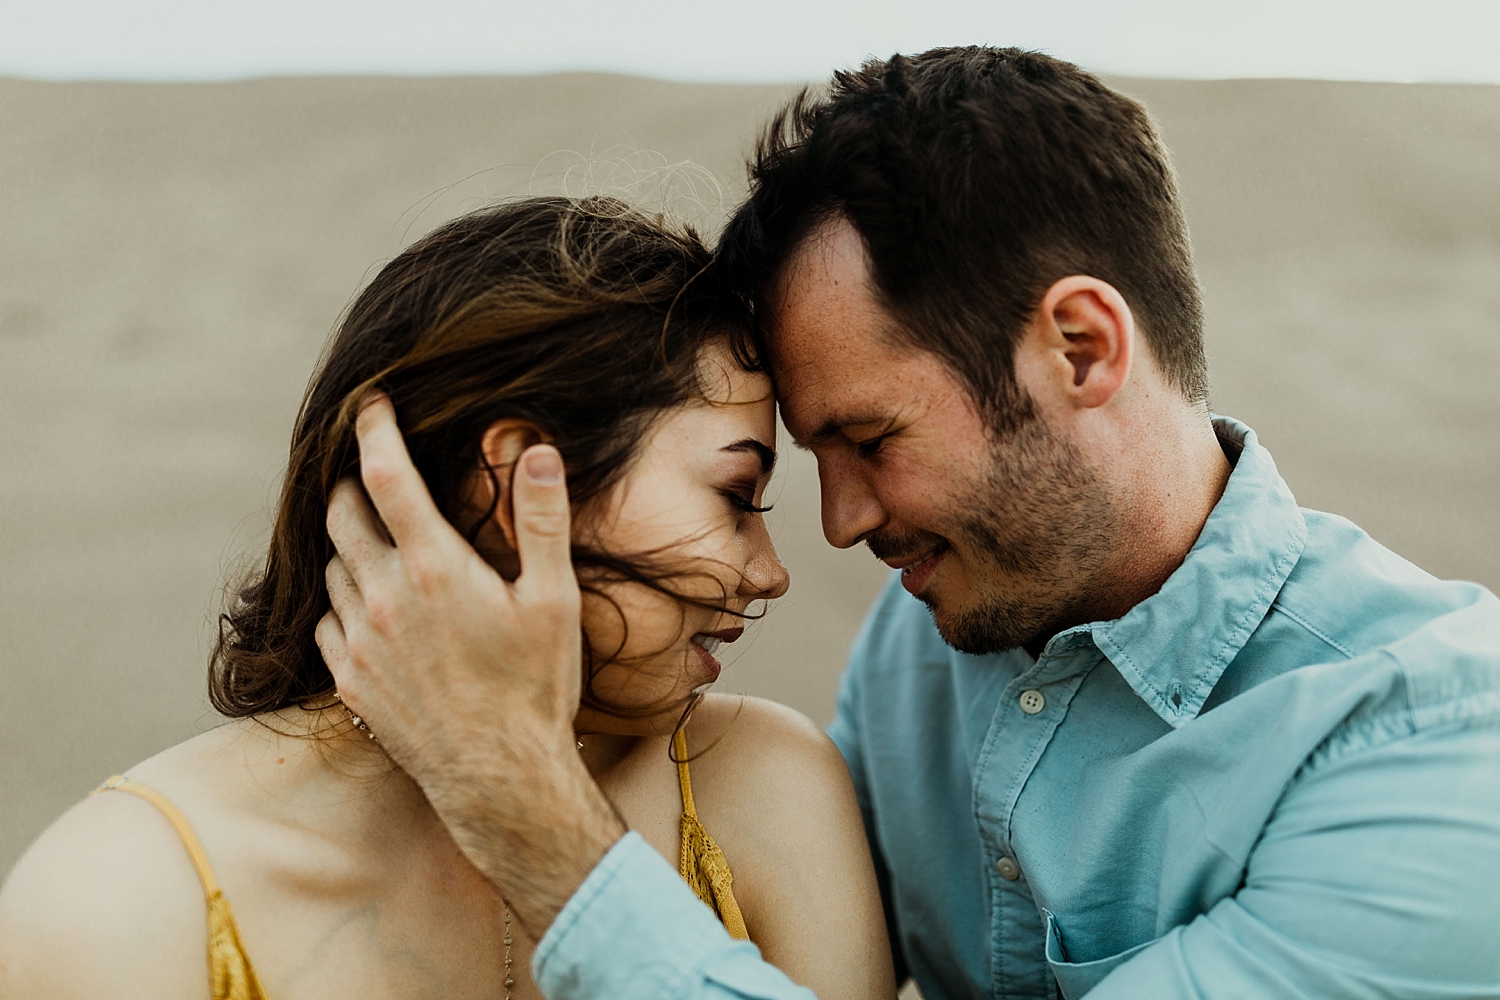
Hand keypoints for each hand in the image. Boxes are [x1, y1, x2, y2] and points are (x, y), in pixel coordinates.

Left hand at [317, 392, 624, 932]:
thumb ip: (541, 521)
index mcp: (435, 567)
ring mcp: (359, 641)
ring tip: (381, 547)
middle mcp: (384, 597)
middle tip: (374, 478)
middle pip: (342, 515)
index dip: (375, 430)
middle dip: (353, 486)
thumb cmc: (536, 688)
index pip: (387, 475)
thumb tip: (539, 453)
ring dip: (350, 547)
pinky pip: (326, 622)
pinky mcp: (349, 681)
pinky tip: (373, 612)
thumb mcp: (554, 599)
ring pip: (333, 568)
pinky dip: (343, 603)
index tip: (371, 405)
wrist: (500, 779)